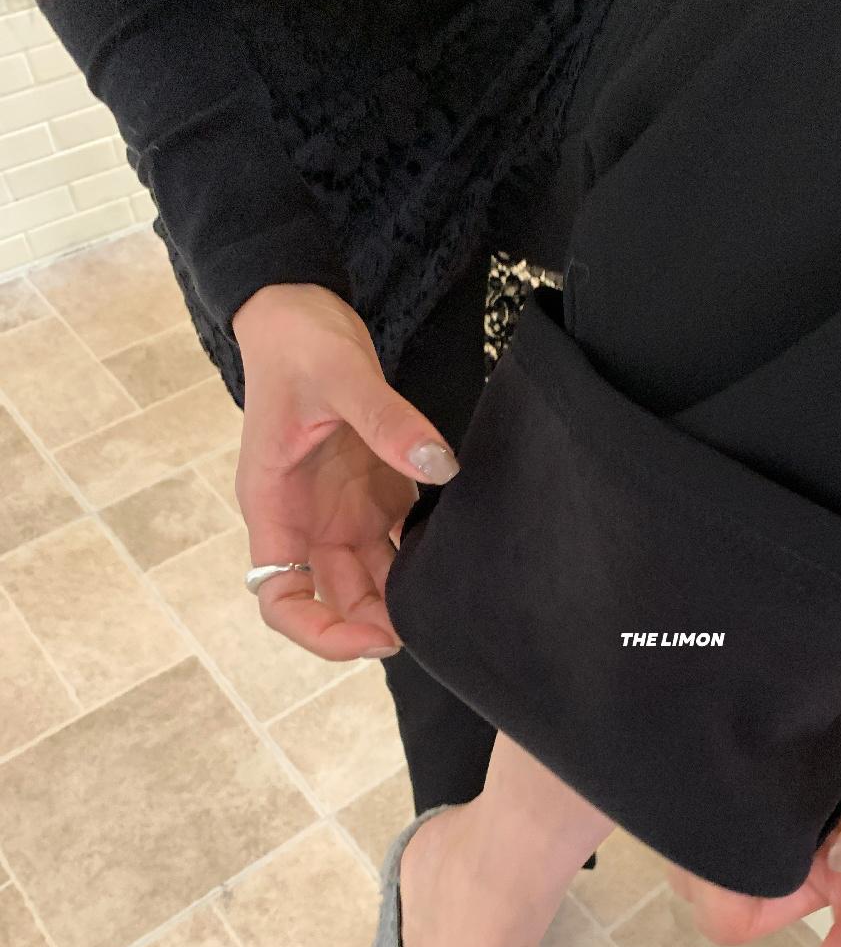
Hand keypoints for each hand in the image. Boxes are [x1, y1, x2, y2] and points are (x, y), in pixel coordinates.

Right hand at [232, 282, 459, 659]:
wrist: (301, 309)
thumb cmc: (298, 342)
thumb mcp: (340, 373)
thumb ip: (387, 420)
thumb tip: (438, 463)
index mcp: (274, 505)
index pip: (279, 596)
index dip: (318, 631)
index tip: (371, 637)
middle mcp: (305, 520)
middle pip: (335, 598)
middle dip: (377, 622)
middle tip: (434, 624)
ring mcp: (338, 510)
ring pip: (372, 578)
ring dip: (405, 596)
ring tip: (452, 600)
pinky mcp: (372, 492)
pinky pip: (399, 543)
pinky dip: (425, 557)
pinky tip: (459, 556)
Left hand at [668, 636, 840, 946]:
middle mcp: (824, 864)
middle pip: (746, 914)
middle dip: (718, 894)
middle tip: (709, 840)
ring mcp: (784, 814)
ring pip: (714, 860)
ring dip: (700, 841)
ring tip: (707, 788)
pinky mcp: (754, 766)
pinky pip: (707, 799)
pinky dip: (696, 793)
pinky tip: (703, 759)